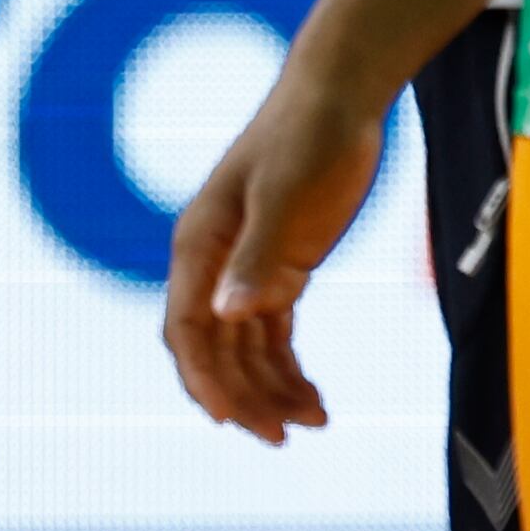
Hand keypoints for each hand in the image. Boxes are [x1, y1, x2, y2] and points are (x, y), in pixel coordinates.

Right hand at [161, 68, 390, 443]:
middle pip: (215, 349)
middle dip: (244, 396)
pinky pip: (273, 332)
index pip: (188, 329)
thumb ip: (260, 253)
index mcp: (198, 246)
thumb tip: (228, 314)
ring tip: (312, 423)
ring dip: (271, 388)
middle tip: (284, 437)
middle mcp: (212, 264)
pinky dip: (288, 365)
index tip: (232, 419)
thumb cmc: (310, 133)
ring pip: (245, 348)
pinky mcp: (281, 267)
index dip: (205, 378)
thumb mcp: (286, 191)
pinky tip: (312, 396)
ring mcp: (245, 268)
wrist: (341, 93)